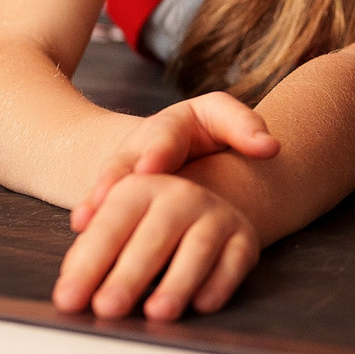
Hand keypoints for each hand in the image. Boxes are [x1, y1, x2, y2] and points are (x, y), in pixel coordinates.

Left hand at [54, 173, 260, 319]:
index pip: (110, 225)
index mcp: (140, 187)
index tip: (68, 299)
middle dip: (129, 275)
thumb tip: (69, 289)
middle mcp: (181, 195)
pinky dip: (220, 283)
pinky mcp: (244, 237)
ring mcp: (216, 214)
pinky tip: (201, 306)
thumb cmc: (143, 227)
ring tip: (156, 313)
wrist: (200, 209)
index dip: (88, 263)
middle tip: (106, 308)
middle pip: (154, 235)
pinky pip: (235, 260)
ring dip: (177, 281)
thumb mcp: (114, 227)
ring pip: (198, 247)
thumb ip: (90, 252)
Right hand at [71, 92, 277, 231]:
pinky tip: (83, 233)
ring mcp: (122, 173)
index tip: (151, 166)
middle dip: (115, 178)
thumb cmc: (205, 133)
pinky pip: (97, 207)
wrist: (170, 148)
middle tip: (107, 194)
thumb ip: (245, 128)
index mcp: (171, 127)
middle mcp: (139, 147)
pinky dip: (89, 218)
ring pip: (106, 185)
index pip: (165, 136)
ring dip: (96, 202)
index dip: (156, 151)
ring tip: (87, 220)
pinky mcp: (112, 196)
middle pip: (124, 160)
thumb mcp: (223, 120)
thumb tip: (271, 146)